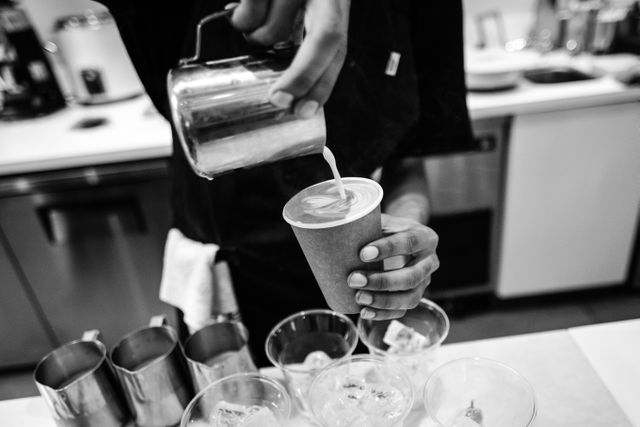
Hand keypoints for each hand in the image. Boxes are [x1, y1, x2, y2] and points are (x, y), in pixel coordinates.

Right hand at [228, 0, 349, 117]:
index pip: (337, 47)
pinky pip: (249, 10)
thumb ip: (306, 40)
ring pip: (275, 29)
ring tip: (256, 28)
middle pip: (324, 38)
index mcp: (334, 2)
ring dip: (259, 38)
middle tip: (278, 99)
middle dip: (301, 76)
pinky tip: (246, 9)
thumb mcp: (309, 9)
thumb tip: (292, 92)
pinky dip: (243, 18)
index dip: (322, 83)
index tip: (304, 111)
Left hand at [348, 214, 439, 319]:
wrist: (401, 238)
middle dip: (382, 281)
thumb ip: (368, 224)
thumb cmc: (387, 228)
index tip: (362, 254)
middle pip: (411, 276)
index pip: (409, 242)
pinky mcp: (415, 296)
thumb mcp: (383, 220)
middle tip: (354, 279)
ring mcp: (425, 282)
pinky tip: (365, 311)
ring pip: (410, 298)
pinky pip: (402, 310)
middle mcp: (430, 261)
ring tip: (358, 297)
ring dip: (382, 300)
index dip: (387, 249)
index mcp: (425, 237)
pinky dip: (383, 313)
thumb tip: (338, 227)